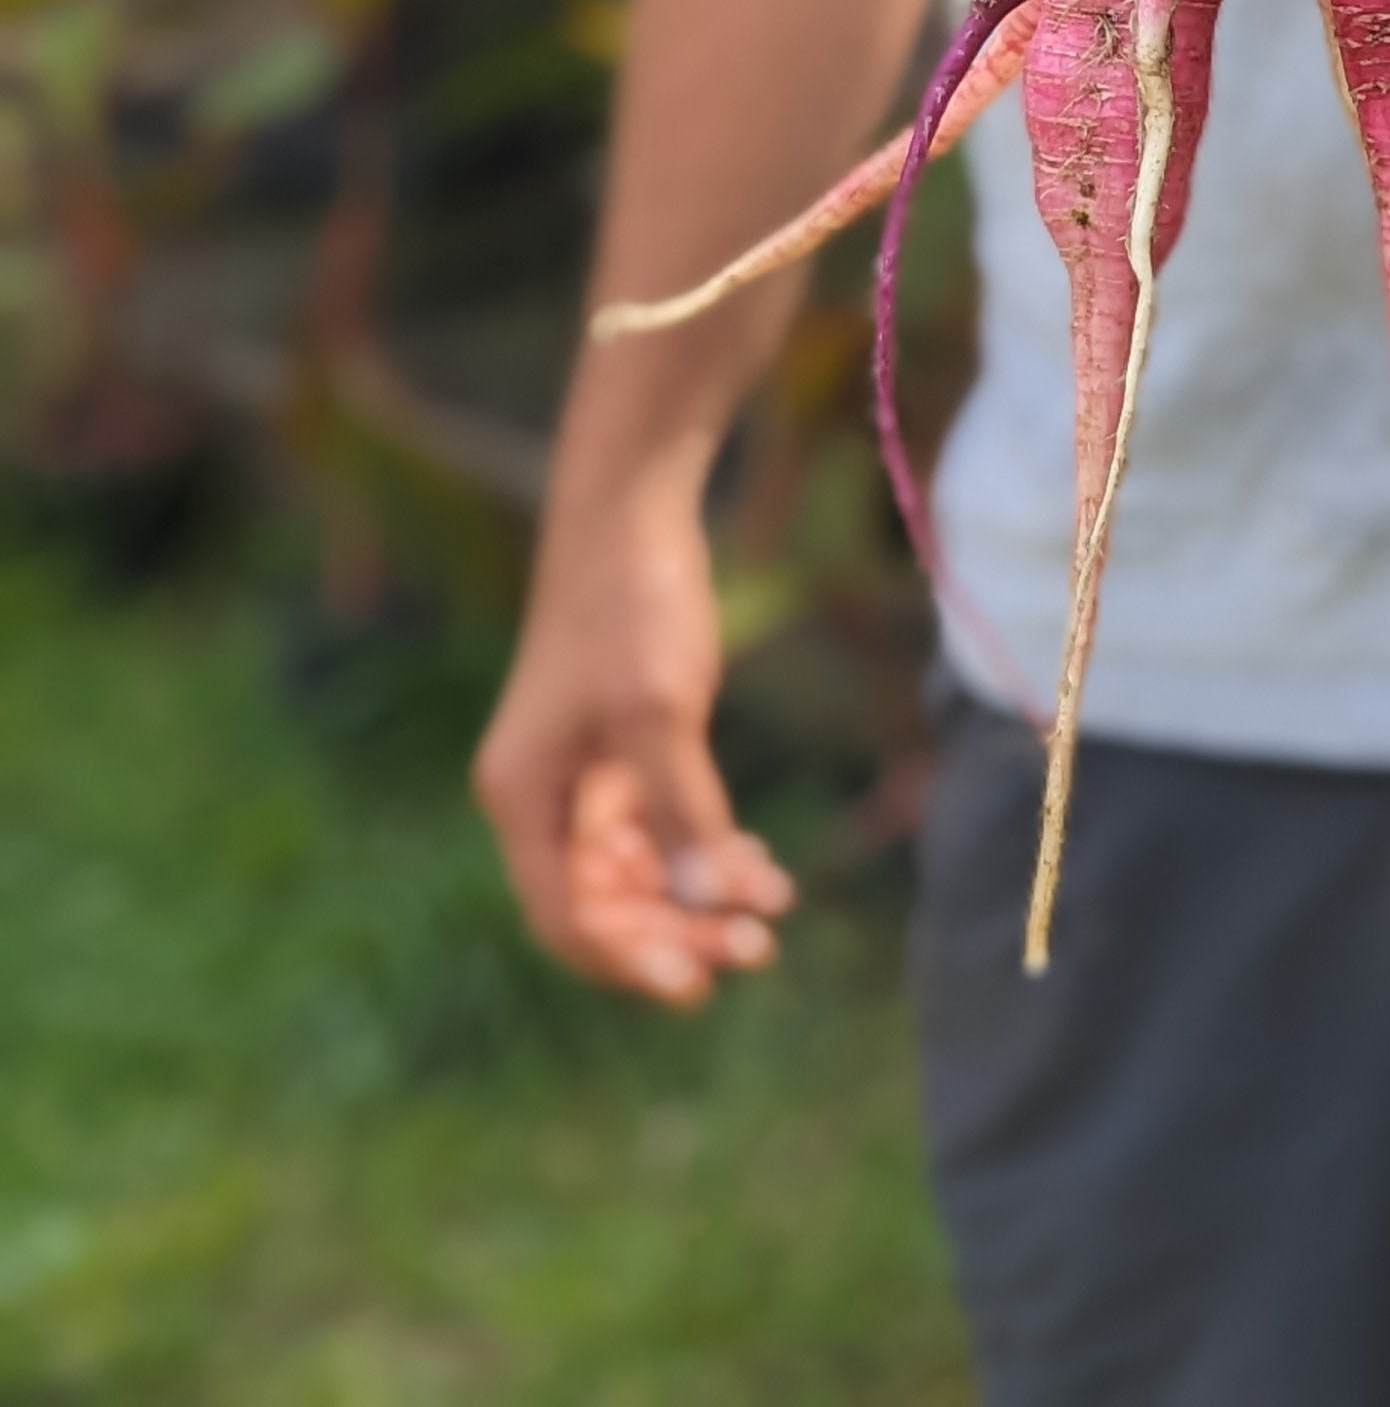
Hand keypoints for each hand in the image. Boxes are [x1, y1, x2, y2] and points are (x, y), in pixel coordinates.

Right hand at [474, 481, 793, 1007]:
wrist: (634, 504)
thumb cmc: (632, 605)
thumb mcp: (662, 714)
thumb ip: (682, 811)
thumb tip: (705, 899)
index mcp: (521, 797)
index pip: (567, 917)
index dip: (630, 958)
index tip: (698, 982)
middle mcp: (540, 794)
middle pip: (604, 901)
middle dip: (678, 929)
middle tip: (755, 948)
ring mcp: (580, 769)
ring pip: (636, 867)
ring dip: (698, 893)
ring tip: (771, 911)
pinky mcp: (618, 742)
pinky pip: (655, 822)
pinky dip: (701, 845)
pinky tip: (757, 864)